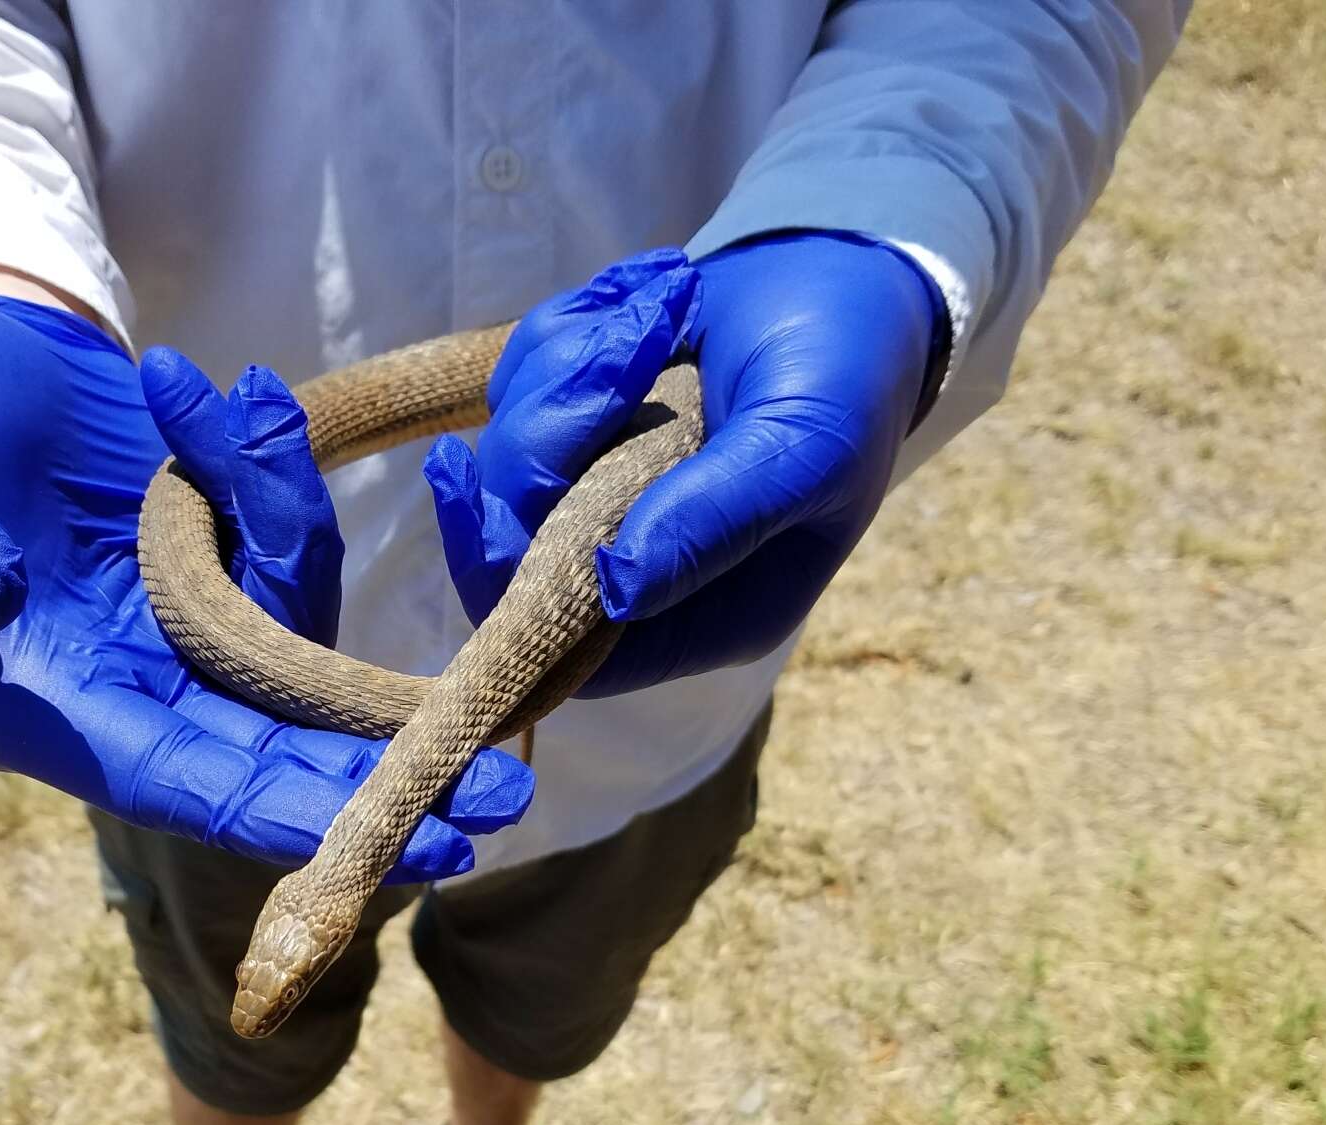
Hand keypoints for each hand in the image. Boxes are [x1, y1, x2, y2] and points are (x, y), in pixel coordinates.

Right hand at [0, 291, 530, 877]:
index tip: (407, 838)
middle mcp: (121, 690)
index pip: (181, 783)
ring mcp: (178, 630)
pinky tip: (239, 391)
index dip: (289, 815)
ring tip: (238, 406)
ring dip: (291, 526)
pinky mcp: (219, 563)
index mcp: (38, 705)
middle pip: (272, 758)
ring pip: (295, 632)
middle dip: (379, 778)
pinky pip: (286, 543)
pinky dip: (273, 471)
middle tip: (506, 799)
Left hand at [428, 238, 941, 692]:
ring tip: (659, 321)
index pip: (573, 653)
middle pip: (516, 549)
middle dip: (549, 437)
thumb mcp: (803, 447)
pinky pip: (520, 388)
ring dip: (570, 371)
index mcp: (709, 616)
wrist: (845, 268)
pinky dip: (570, 336)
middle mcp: (644, 573)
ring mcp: (603, 498)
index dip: (512, 590)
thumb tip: (614, 588)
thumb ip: (715, 519)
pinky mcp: (580, 433)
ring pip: (509, 458)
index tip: (480, 491)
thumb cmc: (845, 373)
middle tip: (626, 356)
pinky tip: (647, 312)